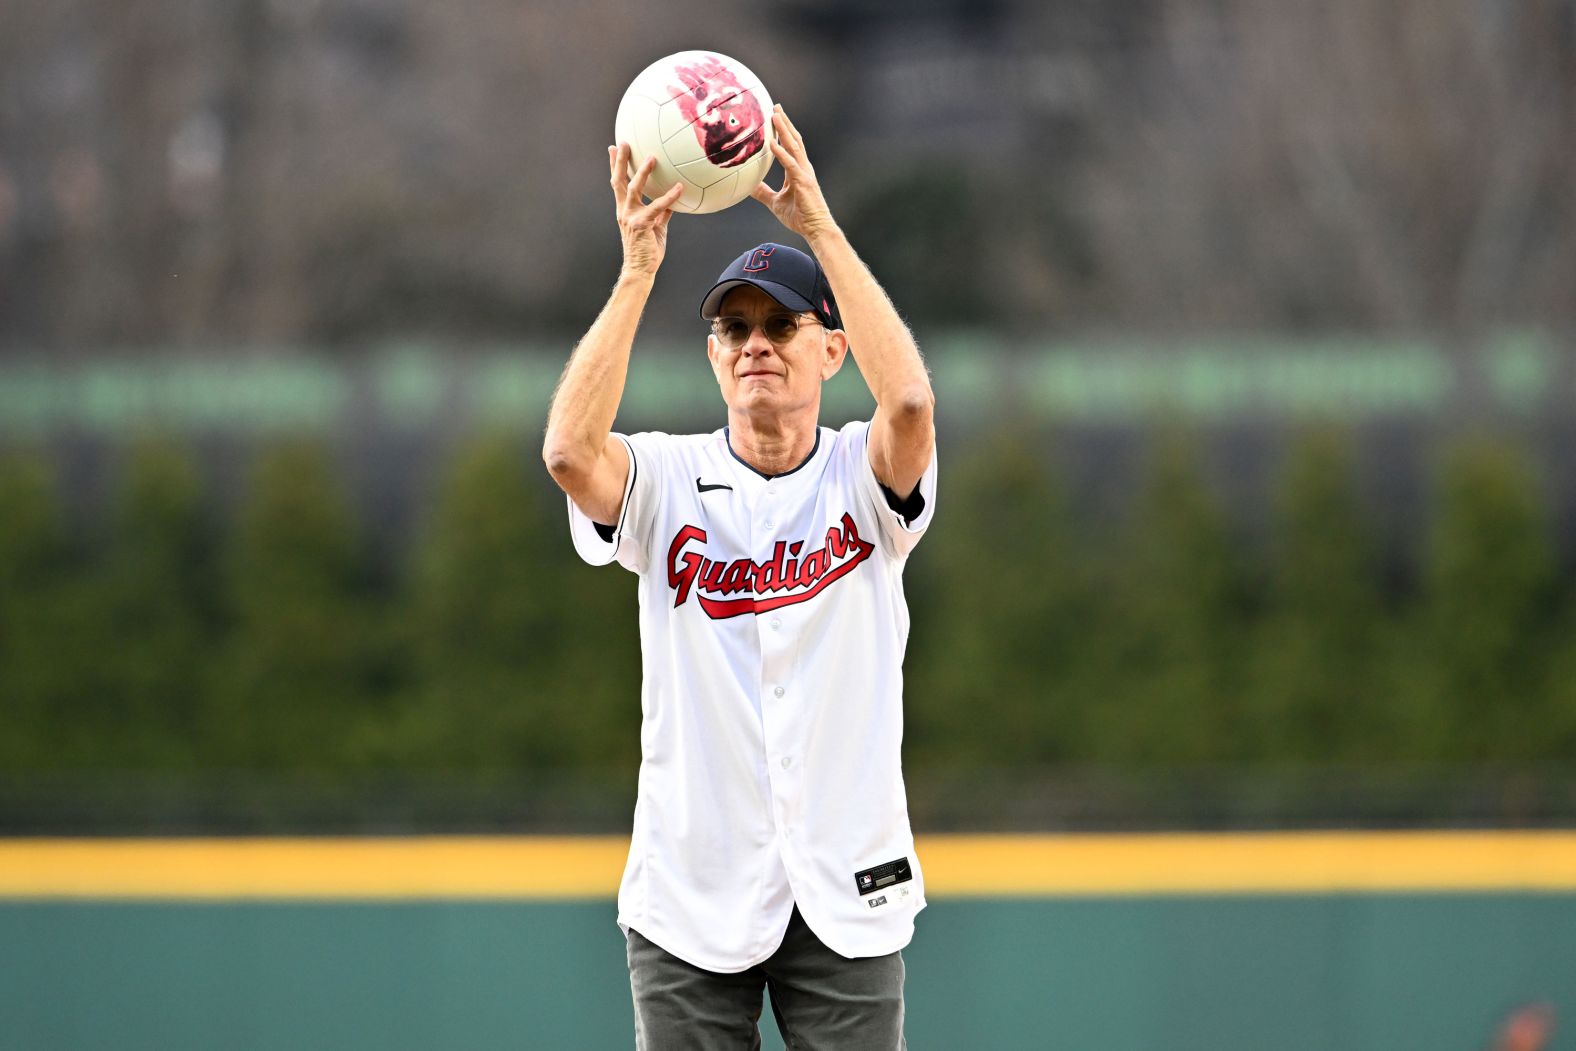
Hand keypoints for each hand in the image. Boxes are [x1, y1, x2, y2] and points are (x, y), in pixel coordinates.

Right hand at [610, 144, 683, 277]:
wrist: (640, 270)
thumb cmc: (648, 250)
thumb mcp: (657, 226)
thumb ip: (662, 212)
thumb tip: (672, 201)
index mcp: (625, 210)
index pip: (618, 184)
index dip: (615, 166)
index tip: (613, 148)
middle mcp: (624, 211)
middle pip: (619, 181)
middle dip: (619, 161)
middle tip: (623, 143)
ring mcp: (630, 217)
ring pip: (634, 189)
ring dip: (642, 172)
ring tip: (651, 158)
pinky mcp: (642, 225)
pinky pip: (656, 207)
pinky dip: (668, 197)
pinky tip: (679, 188)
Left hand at [750, 106, 837, 239]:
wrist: (816, 229)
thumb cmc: (799, 217)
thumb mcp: (775, 202)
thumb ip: (763, 193)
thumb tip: (748, 186)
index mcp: (798, 170)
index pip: (790, 146)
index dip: (783, 131)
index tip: (775, 116)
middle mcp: (803, 168)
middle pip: (794, 140)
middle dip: (784, 123)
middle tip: (775, 106)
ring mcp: (804, 173)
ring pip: (794, 146)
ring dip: (784, 130)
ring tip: (775, 115)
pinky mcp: (803, 182)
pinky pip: (790, 164)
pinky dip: (781, 153)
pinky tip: (772, 144)